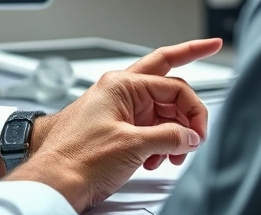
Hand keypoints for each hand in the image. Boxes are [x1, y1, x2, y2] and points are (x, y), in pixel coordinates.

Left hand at [4, 38, 222, 211]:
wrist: (54, 180)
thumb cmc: (77, 157)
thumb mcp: (133, 145)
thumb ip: (169, 137)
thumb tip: (191, 136)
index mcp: (121, 85)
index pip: (173, 85)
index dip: (194, 108)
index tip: (201, 132)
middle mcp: (120, 92)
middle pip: (166, 81)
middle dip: (188, 96)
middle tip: (207, 91)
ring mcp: (118, 110)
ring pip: (161, 111)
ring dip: (175, 132)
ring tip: (175, 154)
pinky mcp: (117, 129)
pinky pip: (149, 129)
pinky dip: (161, 143)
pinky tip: (158, 159)